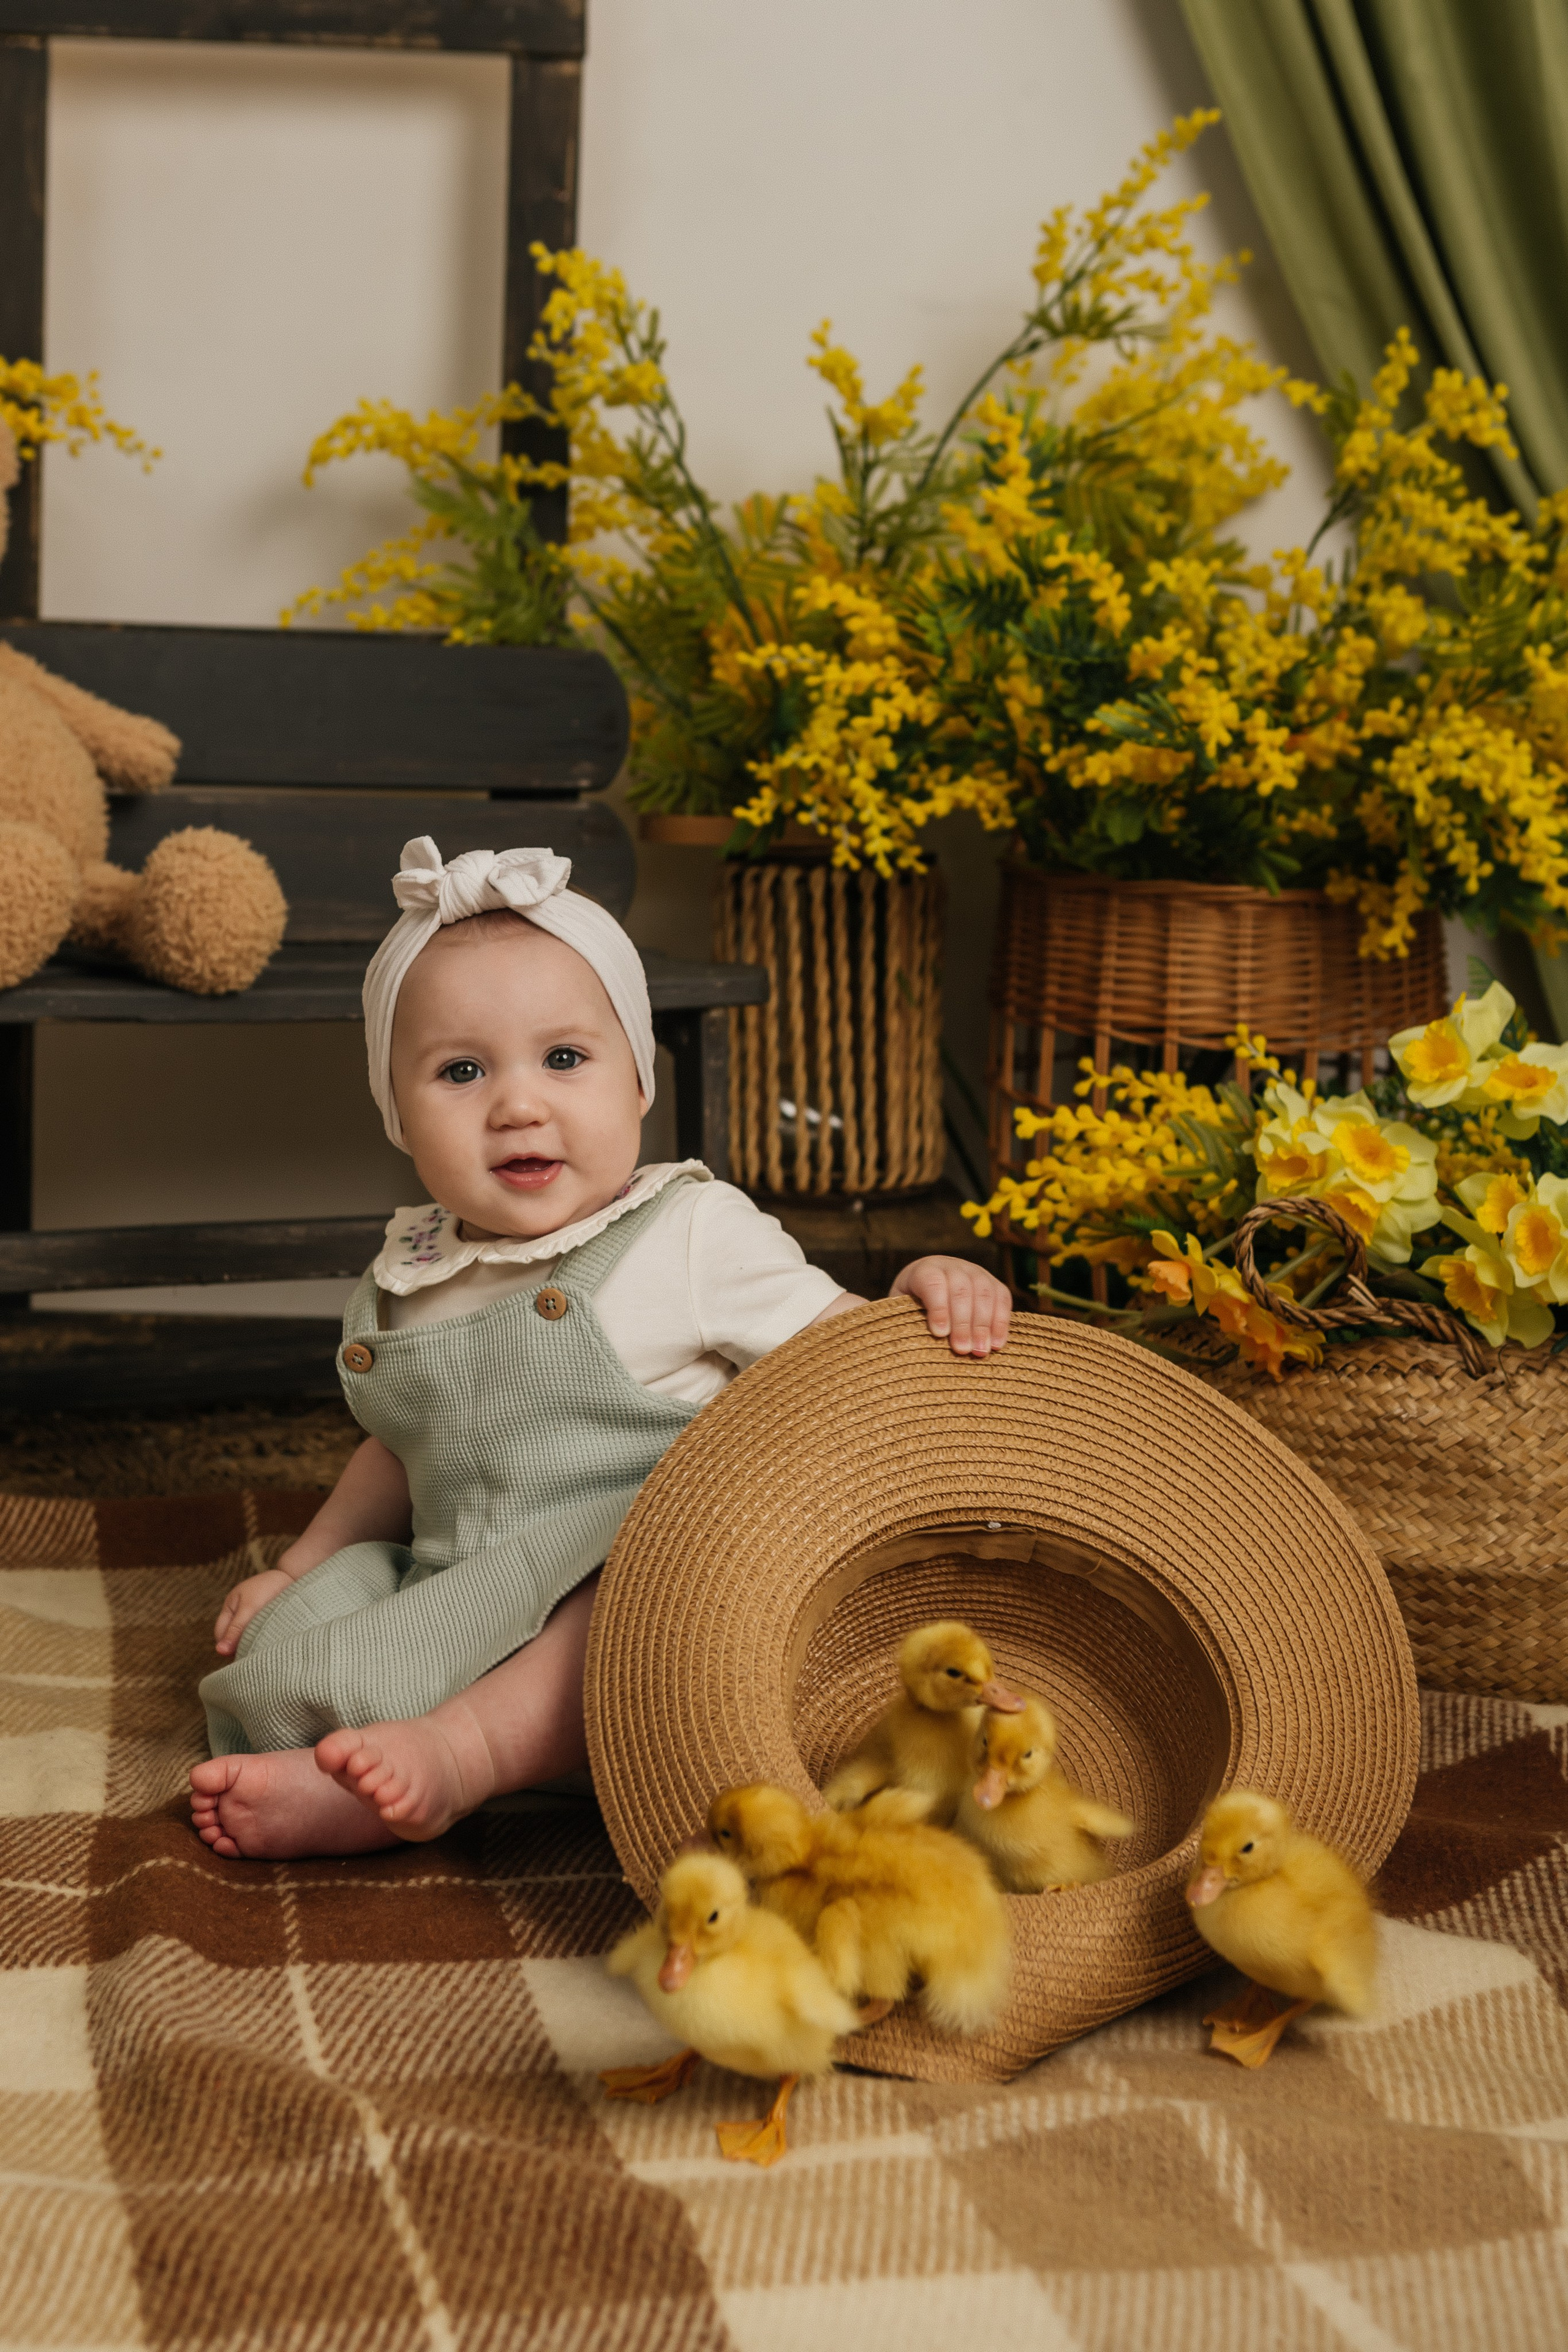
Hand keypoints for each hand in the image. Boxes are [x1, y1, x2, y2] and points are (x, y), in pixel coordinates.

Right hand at [213, 1566, 294, 1656]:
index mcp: (230, 1607)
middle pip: (233, 1637)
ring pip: (247, 1638)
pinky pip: (260, 1635)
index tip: (240, 1655)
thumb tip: (220, 1651)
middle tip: (254, 1655)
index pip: (220, 1633)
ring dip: (253, 1644)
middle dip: (240, 1646)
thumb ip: (235, 1629)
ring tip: (264, 1649)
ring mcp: (253, 1616)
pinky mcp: (267, 1620)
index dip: (227, 1646)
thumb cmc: (269, 1587)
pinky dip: (264, 1640)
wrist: (295, 1576)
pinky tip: (271, 1644)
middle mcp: (240, 1613)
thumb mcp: (249, 1608)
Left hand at [891, 1256, 1011, 1356]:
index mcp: (923, 1270)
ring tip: (981, 1352)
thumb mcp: (897, 1312)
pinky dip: (1001, 1321)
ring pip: (985, 1293)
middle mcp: (951, 1265)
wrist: (929, 1292)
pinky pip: (1002, 1299)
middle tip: (962, 1351)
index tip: (939, 1334)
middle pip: (962, 1289)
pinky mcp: (993, 1283)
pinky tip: (997, 1344)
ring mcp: (975, 1272)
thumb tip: (883, 1346)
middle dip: (963, 1322)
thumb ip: (896, 1321)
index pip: (933, 1283)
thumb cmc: (908, 1311)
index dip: (938, 1307)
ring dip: (984, 1324)